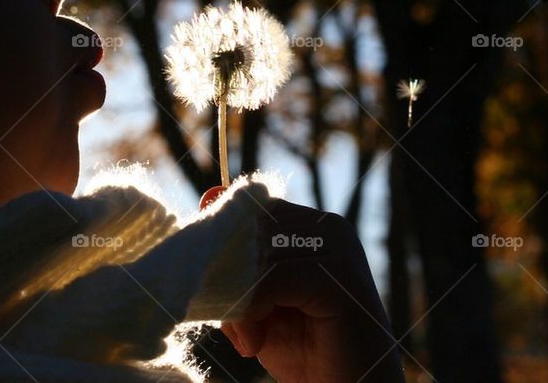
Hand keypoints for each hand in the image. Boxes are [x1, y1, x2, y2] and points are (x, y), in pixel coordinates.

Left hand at [221, 200, 402, 381]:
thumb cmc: (304, 350)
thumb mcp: (257, 301)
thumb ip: (234, 263)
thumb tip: (207, 196)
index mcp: (313, 225)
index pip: (251, 211)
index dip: (223, 248)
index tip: (211, 293)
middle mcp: (330, 226)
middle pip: (250, 229)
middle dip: (226, 277)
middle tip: (231, 327)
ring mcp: (339, 248)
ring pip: (256, 255)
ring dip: (237, 302)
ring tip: (246, 340)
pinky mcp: (340, 278)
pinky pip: (271, 279)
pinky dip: (251, 311)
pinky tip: (255, 343)